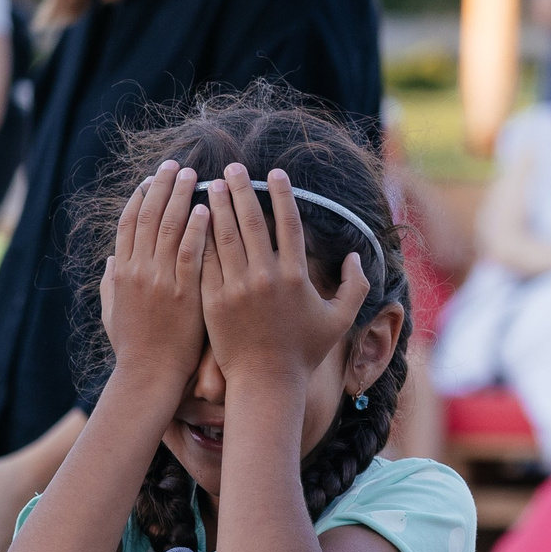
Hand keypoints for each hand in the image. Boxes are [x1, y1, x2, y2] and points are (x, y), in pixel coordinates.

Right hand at [100, 160, 210, 395]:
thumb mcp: (113, 314)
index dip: (139, 197)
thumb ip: (110, 285)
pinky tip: (206, 208)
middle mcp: (139, 271)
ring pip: (170, 227)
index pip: (128, 224)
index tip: (150, 179)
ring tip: (194, 175)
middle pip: (149, 216)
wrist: (150, 375)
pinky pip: (192, 252)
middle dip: (162, 186)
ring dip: (181, 197)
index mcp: (122, 273)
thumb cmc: (134, 349)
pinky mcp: (185, 292)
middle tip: (175, 165)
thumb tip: (110, 261)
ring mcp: (161, 280)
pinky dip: (197, 228)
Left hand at [200, 165, 368, 389]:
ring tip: (212, 185)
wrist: (265, 382)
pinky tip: (195, 221)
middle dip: (242, 191)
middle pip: (251, 222)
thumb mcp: (339, 320)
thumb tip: (354, 256)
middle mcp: (265, 278)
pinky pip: (206, 262)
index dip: (281, 194)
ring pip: (224, 237)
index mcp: (296, 276)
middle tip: (232, 168)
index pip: (288, 223)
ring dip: (218, 207)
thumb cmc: (304, 352)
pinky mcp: (213, 302)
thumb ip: (355, 286)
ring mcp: (236, 289)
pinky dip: (201, 238)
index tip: (274, 173)